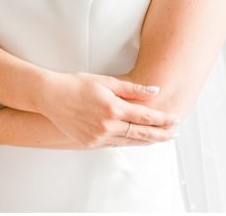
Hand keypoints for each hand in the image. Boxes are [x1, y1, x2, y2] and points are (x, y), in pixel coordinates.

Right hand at [38, 71, 180, 148]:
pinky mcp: (89, 143)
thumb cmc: (77, 84)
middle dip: (161, 134)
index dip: (163, 120)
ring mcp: (98, 137)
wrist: (50, 97)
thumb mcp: (107, 81)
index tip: (176, 120)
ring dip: (147, 140)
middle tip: (175, 133)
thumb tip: (154, 91)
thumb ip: (133, 89)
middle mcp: (107, 126)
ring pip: (129, 141)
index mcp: (113, 108)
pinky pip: (114, 144)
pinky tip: (137, 140)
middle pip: (141, 133)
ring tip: (161, 138)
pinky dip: (128, 142)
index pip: (145, 117)